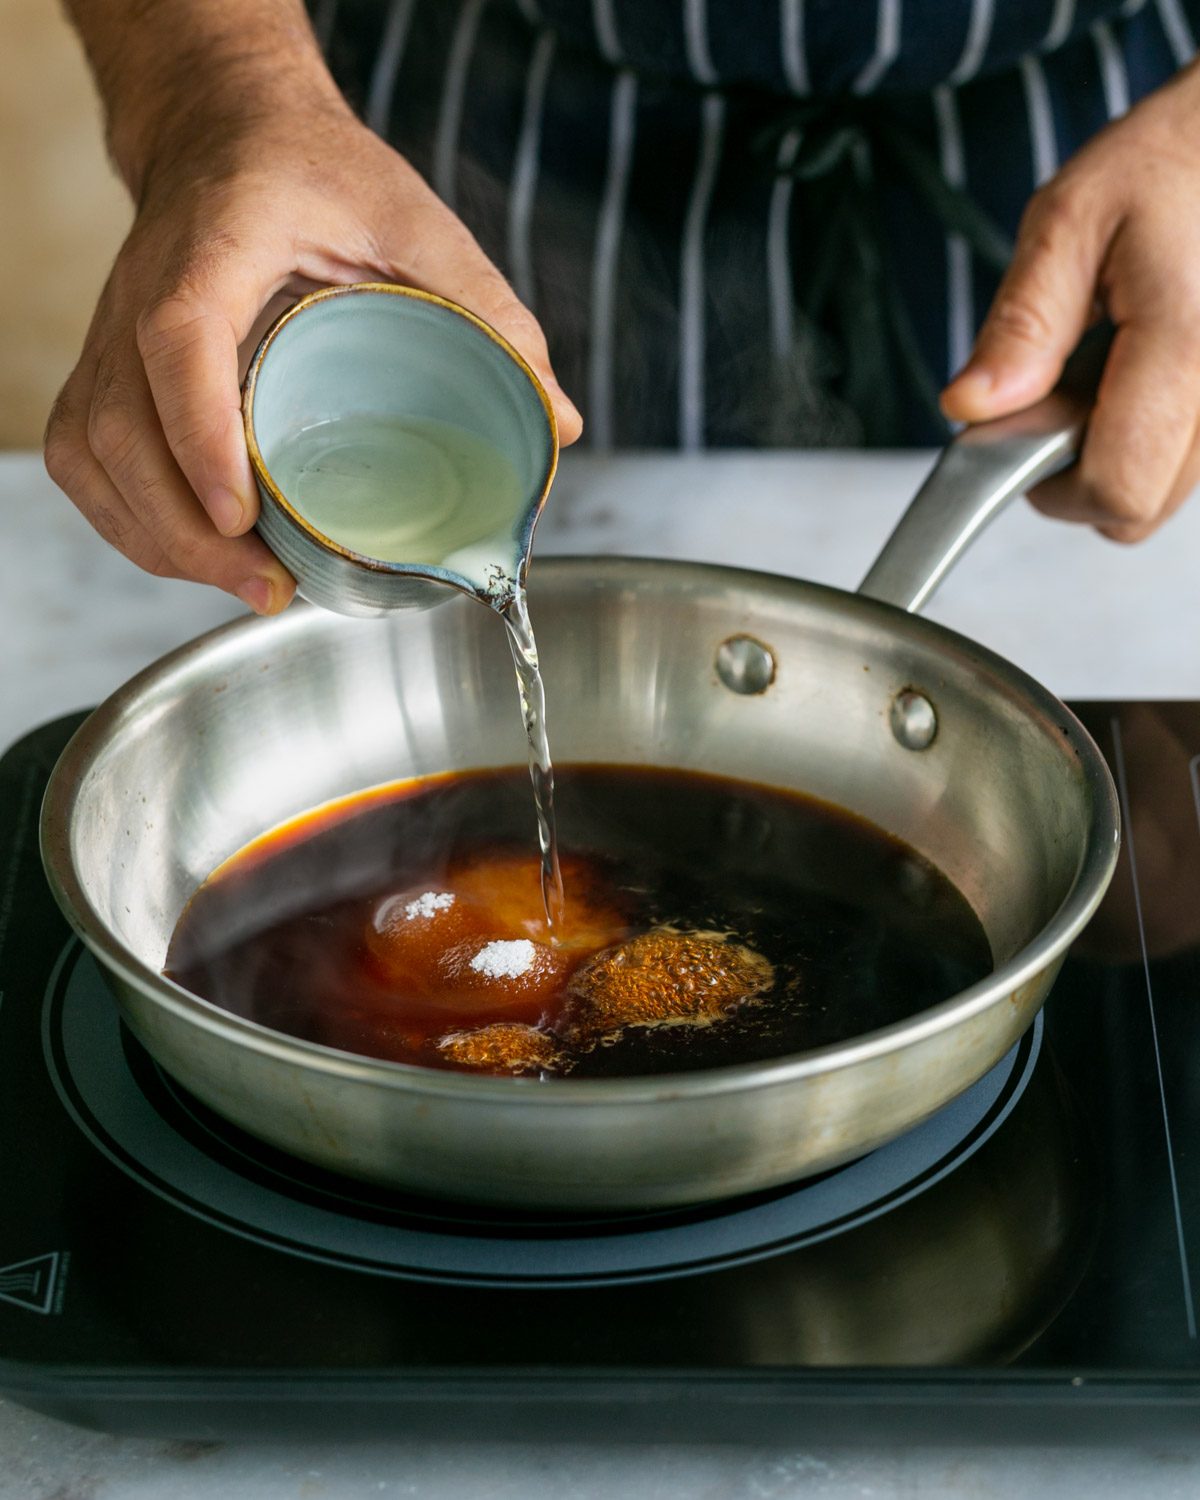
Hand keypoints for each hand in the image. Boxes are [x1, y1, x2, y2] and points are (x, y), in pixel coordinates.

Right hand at [44, 86, 581, 614]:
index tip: (241, 515)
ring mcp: (110, 335)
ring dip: (159, 540)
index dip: (199, 434)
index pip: (179, 341)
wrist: (231, 137)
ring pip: (95, 456)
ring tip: (248, 587)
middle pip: (122, 428)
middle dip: (188, 531)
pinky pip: (86, 462)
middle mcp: (142, 290)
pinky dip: (130, 523)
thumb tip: (558, 423)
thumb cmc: (321, 178)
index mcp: (217, 244)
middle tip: (271, 587)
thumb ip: (489, 313)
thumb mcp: (419, 223)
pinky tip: (195, 557)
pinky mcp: (103, 370)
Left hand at [941, 61, 1199, 542]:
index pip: (1117, 490)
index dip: (1051, 487)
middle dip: (1083, 469)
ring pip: (1168, 490)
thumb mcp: (1069, 220)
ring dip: (1122, 447)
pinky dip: (1155, 429)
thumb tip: (972, 409)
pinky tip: (1144, 366)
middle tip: (1065, 388)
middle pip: (1140, 507)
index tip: (1022, 436)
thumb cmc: (1168, 161)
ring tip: (1114, 360)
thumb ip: (1021, 324)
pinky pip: (1191, 458)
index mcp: (1186, 341)